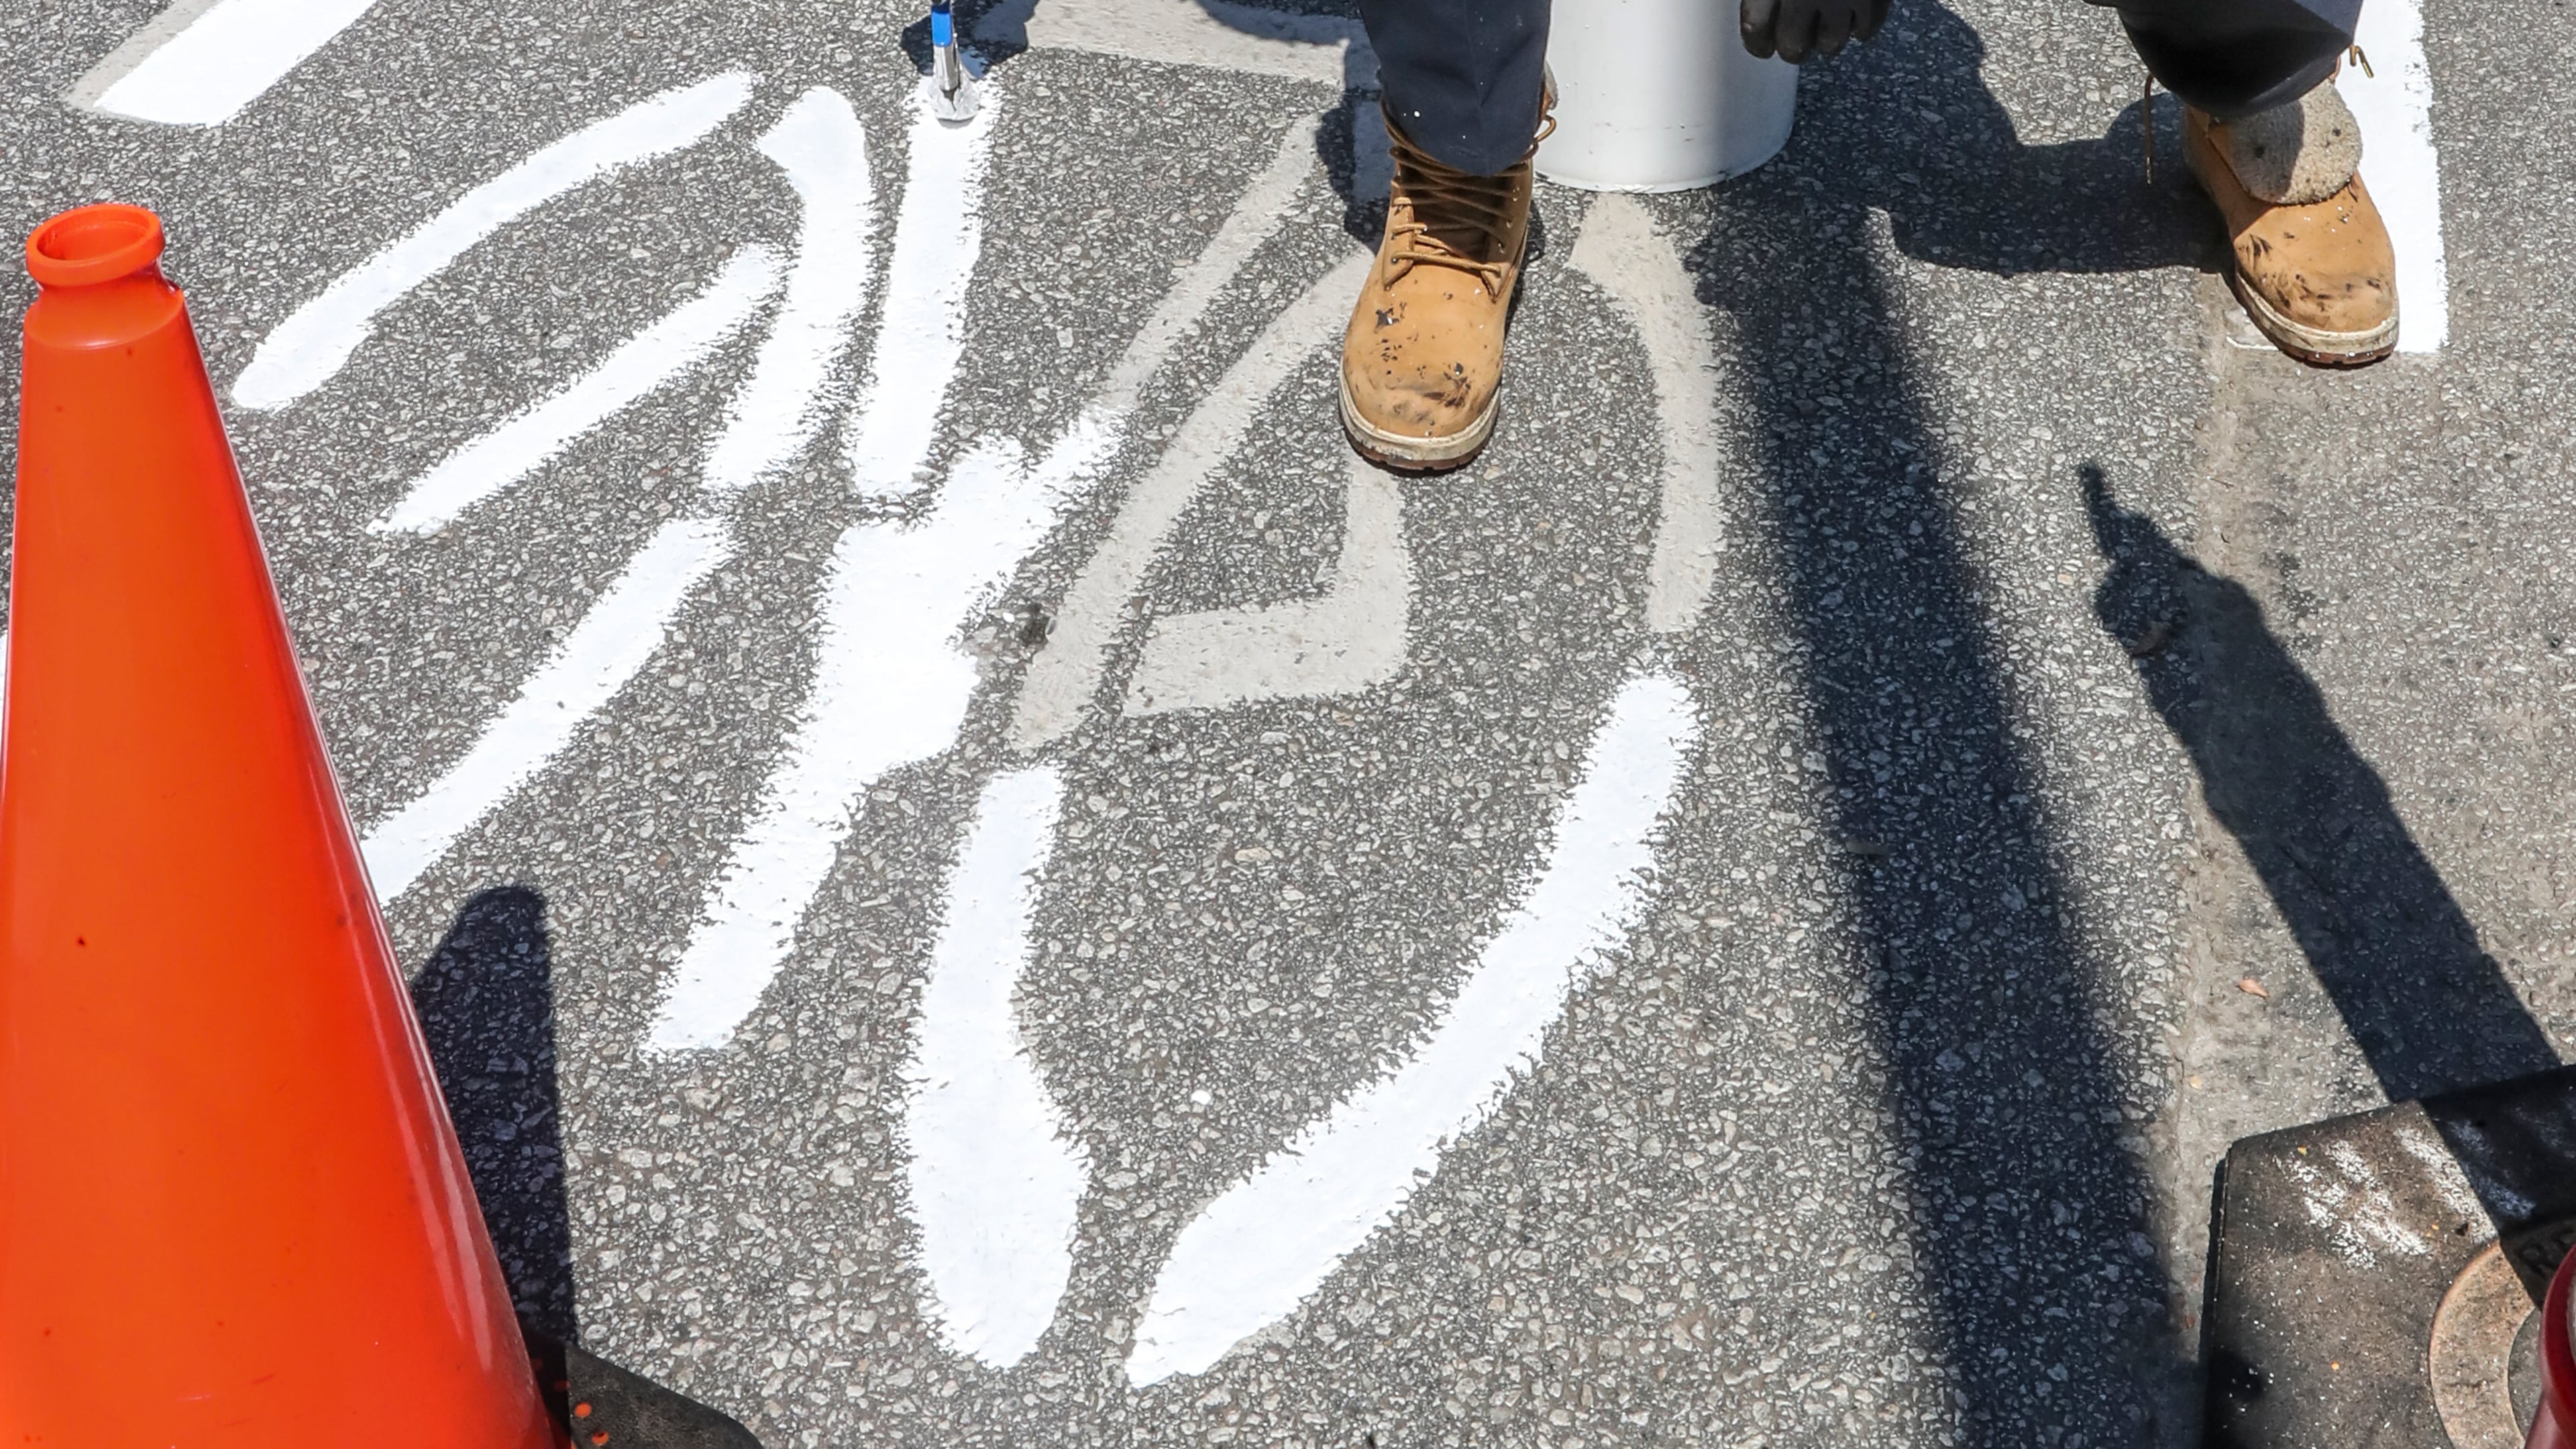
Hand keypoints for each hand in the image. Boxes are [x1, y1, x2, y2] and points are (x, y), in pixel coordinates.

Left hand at [1741, 0, 1888, 61]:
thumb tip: (1761, 15)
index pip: (1756, 29)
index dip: (1758, 43)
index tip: (1762, 47)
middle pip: (1793, 46)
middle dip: (1793, 48)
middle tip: (1795, 41)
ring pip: (1831, 44)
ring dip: (1828, 40)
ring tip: (1827, 25)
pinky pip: (1866, 30)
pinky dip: (1861, 27)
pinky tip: (1854, 14)